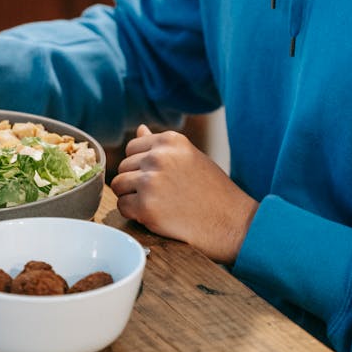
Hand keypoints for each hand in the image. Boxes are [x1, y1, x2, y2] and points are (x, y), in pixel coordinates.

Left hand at [110, 124, 258, 264]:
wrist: (233, 222)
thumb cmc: (214, 190)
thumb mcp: (189, 157)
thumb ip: (162, 146)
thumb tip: (139, 129)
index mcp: (170, 141)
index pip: (132, 147)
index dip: (139, 165)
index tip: (153, 177)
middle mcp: (158, 157)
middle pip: (123, 166)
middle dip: (133, 181)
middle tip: (156, 195)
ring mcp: (151, 181)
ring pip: (118, 185)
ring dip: (130, 197)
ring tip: (153, 204)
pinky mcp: (147, 207)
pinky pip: (122, 206)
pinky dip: (132, 214)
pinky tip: (152, 216)